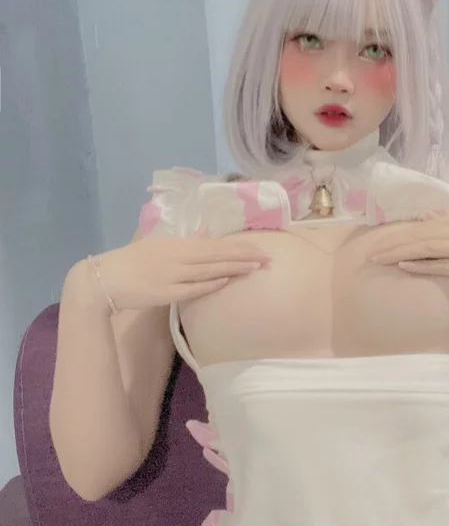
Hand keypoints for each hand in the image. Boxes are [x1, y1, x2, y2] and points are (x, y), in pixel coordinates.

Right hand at [81, 234, 271, 311]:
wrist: (103, 280)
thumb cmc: (131, 262)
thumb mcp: (158, 245)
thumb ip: (184, 241)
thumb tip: (206, 233)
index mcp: (176, 243)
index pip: (214, 244)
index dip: (238, 246)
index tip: (260, 247)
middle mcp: (177, 256)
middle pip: (216, 255)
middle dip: (244, 256)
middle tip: (268, 257)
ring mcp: (172, 274)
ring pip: (209, 270)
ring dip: (233, 269)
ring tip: (255, 268)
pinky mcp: (166, 292)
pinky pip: (193, 288)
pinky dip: (211, 284)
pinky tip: (227, 281)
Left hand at [369, 210, 448, 288]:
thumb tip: (426, 217)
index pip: (420, 226)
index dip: (397, 232)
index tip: (377, 239)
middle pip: (417, 236)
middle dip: (391, 243)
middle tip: (369, 252)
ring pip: (423, 249)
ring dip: (398, 253)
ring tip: (377, 259)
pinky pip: (439, 265)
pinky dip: (420, 265)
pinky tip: (403, 266)